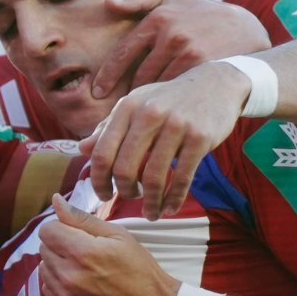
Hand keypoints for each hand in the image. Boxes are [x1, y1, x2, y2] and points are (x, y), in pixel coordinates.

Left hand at [38, 195, 177, 295]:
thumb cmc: (139, 269)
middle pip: (44, 249)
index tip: (76, 234)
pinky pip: (48, 290)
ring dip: (58, 265)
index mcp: (82, 252)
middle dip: (60, 245)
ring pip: (44, 269)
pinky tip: (79, 285)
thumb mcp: (117, 236)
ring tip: (83, 269)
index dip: (61, 228)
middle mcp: (69, 276)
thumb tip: (56, 200)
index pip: (47, 230)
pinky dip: (59, 284)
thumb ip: (82, 218)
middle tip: (84, 252)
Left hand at [80, 61, 250, 218]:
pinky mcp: (200, 137)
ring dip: (150, 202)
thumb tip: (81, 150)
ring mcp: (176, 125)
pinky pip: (182, 178)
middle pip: (125, 168)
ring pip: (154, 177)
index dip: (99, 181)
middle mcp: (148, 114)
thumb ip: (107, 128)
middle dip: (125, 192)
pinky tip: (170, 208)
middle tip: (130, 198)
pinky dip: (174, 199)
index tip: (104, 196)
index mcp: (126, 108)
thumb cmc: (167, 100)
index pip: (103, 153)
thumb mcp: (134, 106)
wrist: (215, 83)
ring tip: (151, 212)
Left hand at [91, 0, 271, 97]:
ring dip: (149, 99)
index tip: (97, 92)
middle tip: (122, 107)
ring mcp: (190, 52)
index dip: (107, 76)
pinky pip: (176, 91)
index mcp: (159, 18)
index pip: (123, 52)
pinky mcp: (205, 69)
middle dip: (130, 92)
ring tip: (143, 111)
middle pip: (140, 74)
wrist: (247, 31)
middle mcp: (173, 34)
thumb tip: (108, 3)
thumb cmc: (202, 14)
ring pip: (158, 85)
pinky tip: (164, 109)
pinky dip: (167, 102)